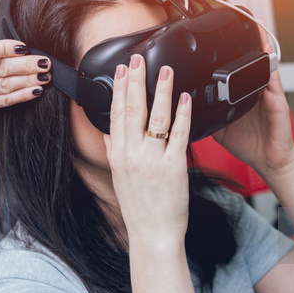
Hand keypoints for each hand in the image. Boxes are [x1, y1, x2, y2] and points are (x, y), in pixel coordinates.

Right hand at [0, 40, 49, 127]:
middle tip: (45, 62)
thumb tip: (17, 48)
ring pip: (5, 85)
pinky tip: (35, 90)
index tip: (26, 47)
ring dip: (29, 80)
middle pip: (0, 69)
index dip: (8, 49)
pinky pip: (4, 100)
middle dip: (26, 65)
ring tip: (45, 75)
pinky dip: (22, 95)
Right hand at [104, 54, 191, 245]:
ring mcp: (153, 160)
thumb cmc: (138, 208)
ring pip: (156, 117)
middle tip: (139, 59)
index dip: (119, 88)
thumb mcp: (118, 177)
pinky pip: (180, 135)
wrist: (153, 234)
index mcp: (119, 154)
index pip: (117, 113)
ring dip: (161, 90)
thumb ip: (114, 150)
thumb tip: (108, 132)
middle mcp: (133, 154)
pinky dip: (183, 114)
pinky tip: (185, 98)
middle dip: (136, 80)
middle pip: (133, 109)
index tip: (122, 69)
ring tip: (165, 70)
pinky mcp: (174, 167)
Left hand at [212, 24, 293, 174]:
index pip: (232, 70)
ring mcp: (266, 94)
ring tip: (256, 26)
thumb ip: (206, 115)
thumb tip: (184, 109)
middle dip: (245, 41)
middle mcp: (253, 90)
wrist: (268, 160)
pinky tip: (266, 52)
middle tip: (239, 19)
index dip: (227, 54)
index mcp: (239, 95)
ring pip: (262, 65)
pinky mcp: (277, 101)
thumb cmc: (247, 143)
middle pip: (249, 61)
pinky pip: (273, 80)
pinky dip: (270, 66)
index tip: (216, 38)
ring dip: (260, 45)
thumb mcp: (219, 128)